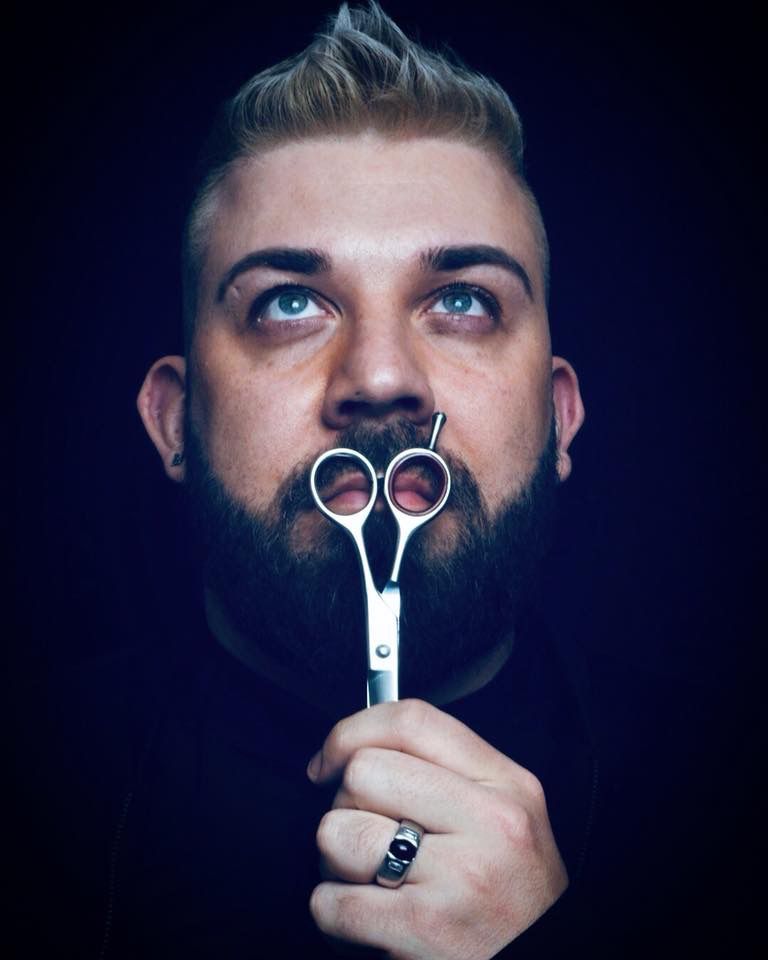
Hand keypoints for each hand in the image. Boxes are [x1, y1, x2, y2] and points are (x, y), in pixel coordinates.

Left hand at [307, 699, 567, 959]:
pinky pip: (331, 901)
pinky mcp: (424, 931)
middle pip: (363, 772)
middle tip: (369, 835)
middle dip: (347, 805)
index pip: (412, 720)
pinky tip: (369, 917)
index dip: (352, 731)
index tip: (330, 759)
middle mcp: (489, 824)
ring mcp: (458, 878)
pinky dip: (333, 911)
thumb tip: (355, 748)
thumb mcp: (504, 815)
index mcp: (506, 784)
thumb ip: (445, 772)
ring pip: (337, 832)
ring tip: (370, 879)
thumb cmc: (511, 897)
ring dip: (336, 861)